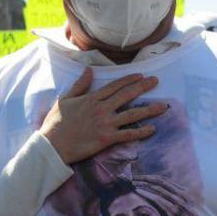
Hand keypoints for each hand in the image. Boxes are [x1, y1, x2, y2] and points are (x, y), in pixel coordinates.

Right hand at [40, 68, 167, 163]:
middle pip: (127, 95)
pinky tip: (152, 129)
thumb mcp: (65, 99)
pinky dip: (141, 132)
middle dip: (143, 87)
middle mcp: (101, 108)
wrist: (52, 144)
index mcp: (92, 98)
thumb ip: (80, 85)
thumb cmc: (56, 123)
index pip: (115, 86)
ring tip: (163, 107)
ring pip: (132, 114)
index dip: (129, 80)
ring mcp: (105, 123)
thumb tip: (89, 71)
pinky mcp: (107, 139)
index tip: (140, 75)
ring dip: (149, 110)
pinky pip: (128, 134)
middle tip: (156, 81)